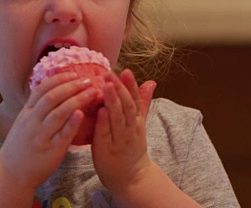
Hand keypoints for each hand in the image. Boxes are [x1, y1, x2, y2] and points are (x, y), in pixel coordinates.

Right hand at [0, 73, 98, 190]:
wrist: (11, 174)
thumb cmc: (21, 147)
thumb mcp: (23, 123)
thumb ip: (36, 109)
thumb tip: (53, 90)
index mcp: (26, 113)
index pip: (41, 89)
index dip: (58, 79)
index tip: (73, 73)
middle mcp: (32, 122)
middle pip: (51, 98)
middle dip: (71, 86)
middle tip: (87, 80)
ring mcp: (41, 136)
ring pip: (58, 113)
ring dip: (76, 100)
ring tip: (92, 92)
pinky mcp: (51, 151)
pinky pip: (63, 134)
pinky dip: (72, 123)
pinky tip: (82, 113)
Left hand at [91, 69, 156, 194]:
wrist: (131, 179)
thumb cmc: (131, 148)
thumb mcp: (140, 124)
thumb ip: (143, 102)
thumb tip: (151, 82)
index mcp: (137, 122)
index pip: (135, 100)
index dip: (131, 85)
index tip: (126, 71)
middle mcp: (130, 129)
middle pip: (127, 107)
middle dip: (119, 89)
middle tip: (110, 73)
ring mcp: (119, 140)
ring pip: (118, 119)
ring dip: (112, 101)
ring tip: (106, 86)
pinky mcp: (106, 151)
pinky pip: (105, 135)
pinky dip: (104, 123)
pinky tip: (100, 111)